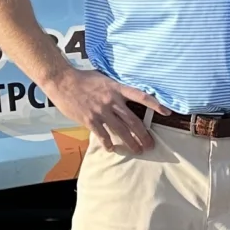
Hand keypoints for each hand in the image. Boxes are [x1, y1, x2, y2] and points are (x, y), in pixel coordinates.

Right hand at [45, 64, 159, 153]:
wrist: (63, 81)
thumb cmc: (83, 79)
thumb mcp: (104, 78)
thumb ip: (116, 89)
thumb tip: (126, 97)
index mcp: (117, 88)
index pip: (141, 96)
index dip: (155, 104)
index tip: (167, 112)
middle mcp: (112, 100)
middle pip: (133, 120)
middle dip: (143, 134)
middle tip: (150, 145)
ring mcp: (101, 111)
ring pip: (121, 130)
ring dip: (130, 142)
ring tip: (137, 150)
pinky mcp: (89, 119)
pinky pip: (102, 135)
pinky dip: (108, 143)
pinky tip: (112, 148)